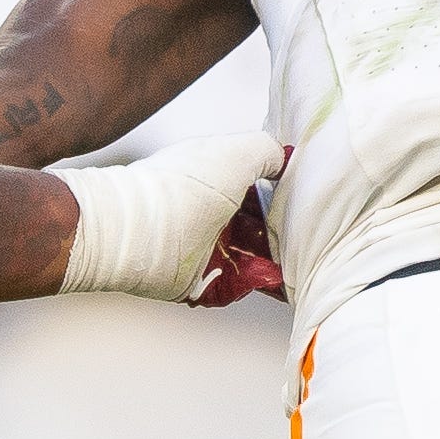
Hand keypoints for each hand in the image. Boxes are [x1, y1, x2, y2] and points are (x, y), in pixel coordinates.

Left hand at [55, 131, 288, 297]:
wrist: (130, 233)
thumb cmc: (182, 187)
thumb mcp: (235, 153)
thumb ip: (267, 150)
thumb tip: (285, 158)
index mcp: (214, 180)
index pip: (257, 192)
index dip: (283, 199)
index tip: (308, 207)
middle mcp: (205, 214)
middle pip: (254, 229)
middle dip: (282, 237)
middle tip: (308, 243)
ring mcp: (195, 249)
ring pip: (246, 261)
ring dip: (271, 265)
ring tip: (295, 268)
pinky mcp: (189, 282)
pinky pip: (228, 288)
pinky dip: (249, 285)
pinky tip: (269, 281)